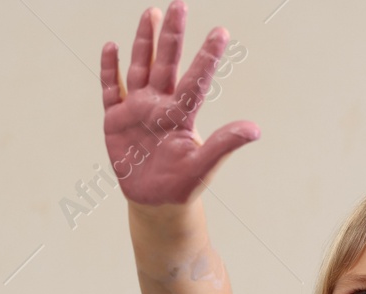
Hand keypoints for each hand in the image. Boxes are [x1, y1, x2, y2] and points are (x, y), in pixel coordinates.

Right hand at [100, 1, 259, 205]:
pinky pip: (111, 90)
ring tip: (151, 14)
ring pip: (141, 68)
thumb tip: (255, 130)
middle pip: (167, 64)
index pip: (196, 80)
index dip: (207, 57)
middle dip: (172, 36)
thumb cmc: (182, 185)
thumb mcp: (202, 167)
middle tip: (179, 5)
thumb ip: (223, 145)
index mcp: (182, 115)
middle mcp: (160, 105)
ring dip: (144, 42)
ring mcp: (137, 110)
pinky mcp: (115, 121)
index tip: (221, 32)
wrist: (155, 202)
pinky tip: (112, 47)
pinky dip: (110, 70)